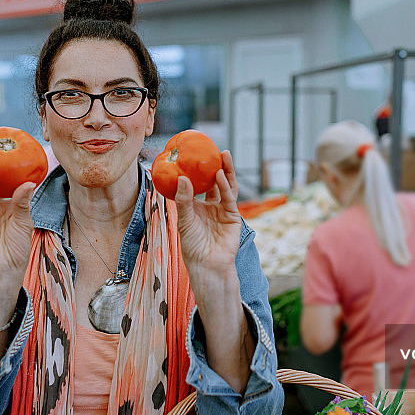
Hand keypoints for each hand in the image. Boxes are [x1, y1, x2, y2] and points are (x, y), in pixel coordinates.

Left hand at [174, 150, 241, 275]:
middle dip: (215, 166)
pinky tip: (221, 175)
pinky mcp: (233, 216)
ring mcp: (223, 210)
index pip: (197, 185)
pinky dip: (225, 186)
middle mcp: (211, 206)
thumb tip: (181, 178)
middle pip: (214, 182)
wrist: (207, 265)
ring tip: (224, 155)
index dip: (197, 171)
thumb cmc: (192, 246)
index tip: (193, 155)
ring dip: (226, 171)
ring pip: (225, 186)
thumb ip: (184, 200)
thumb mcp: (184, 221)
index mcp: (196, 207)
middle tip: (213, 149)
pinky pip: (229, 198)